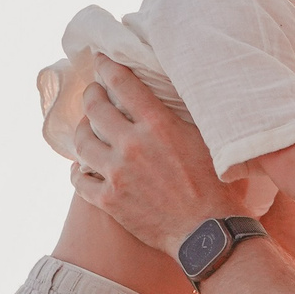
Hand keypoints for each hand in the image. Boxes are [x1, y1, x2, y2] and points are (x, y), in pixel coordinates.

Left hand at [67, 64, 235, 255]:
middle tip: (93, 93)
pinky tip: (83, 167)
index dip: (108, 67)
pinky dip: (78, 170)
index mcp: (158, 125)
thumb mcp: (205, 139)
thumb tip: (168, 92)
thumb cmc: (215, 184)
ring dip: (81, 131)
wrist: (207, 232)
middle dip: (91, 94)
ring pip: (81, 142)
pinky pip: (79, 178)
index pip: (122, 83)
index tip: (102, 61)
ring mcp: (117, 174)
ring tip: (86, 129)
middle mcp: (132, 145)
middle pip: (95, 108)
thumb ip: (181, 116)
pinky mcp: (108, 200)